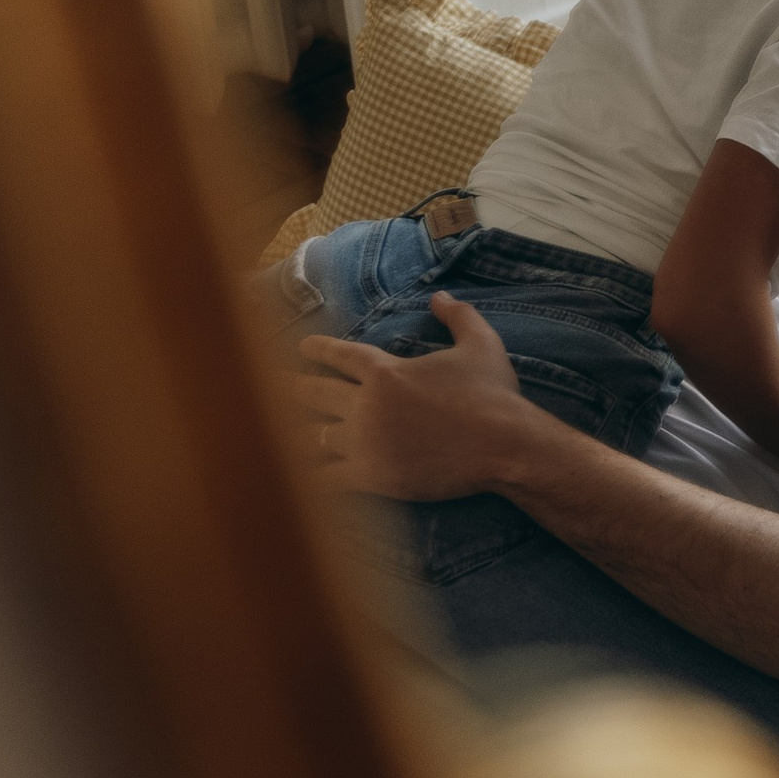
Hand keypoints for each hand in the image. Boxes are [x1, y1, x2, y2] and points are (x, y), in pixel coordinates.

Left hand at [293, 293, 538, 499]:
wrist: (503, 445)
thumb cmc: (493, 394)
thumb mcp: (481, 343)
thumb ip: (458, 316)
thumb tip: (440, 297)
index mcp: (386, 372)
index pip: (340, 356)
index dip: (318, 350)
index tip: (301, 348)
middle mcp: (366, 405)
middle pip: (317, 394)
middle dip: (294, 389)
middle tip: (275, 387)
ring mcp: (366, 443)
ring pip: (318, 437)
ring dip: (303, 435)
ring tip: (283, 436)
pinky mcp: (372, 477)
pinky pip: (329, 478)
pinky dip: (313, 477)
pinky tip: (299, 480)